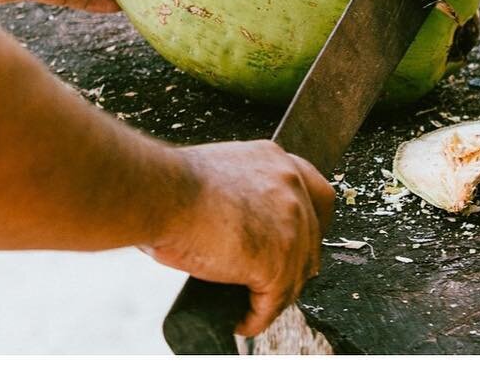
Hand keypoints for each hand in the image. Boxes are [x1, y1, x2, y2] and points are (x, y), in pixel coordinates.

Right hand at [143, 140, 335, 338]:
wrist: (165, 193)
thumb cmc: (173, 184)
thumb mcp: (220, 175)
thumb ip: (240, 193)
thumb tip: (233, 226)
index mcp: (274, 160)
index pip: (315, 192)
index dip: (311, 222)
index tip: (300, 242)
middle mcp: (290, 185)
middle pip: (312, 235)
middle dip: (295, 263)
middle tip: (270, 281)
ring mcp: (291, 221)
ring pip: (296, 272)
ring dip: (274, 295)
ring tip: (250, 306)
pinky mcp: (278, 259)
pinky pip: (274, 300)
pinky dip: (257, 316)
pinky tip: (240, 319)